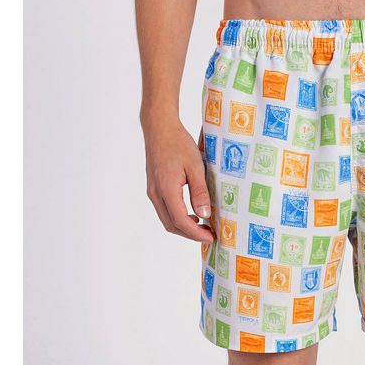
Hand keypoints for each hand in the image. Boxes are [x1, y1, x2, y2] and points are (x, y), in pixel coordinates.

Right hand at [143, 118, 213, 241]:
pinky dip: (178, 218)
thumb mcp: (195, 166)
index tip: (211, 236)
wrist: (159, 128)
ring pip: (167, 219)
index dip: (196, 233)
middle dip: (191, 234)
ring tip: (203, 226)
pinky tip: (192, 214)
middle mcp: (156, 194)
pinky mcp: (154, 188)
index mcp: (166, 189)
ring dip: (184, 227)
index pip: (180, 221)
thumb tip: (204, 215)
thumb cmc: (178, 143)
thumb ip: (199, 192)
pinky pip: (164, 210)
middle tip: (210, 234)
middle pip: (172, 225)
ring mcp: (153, 191)